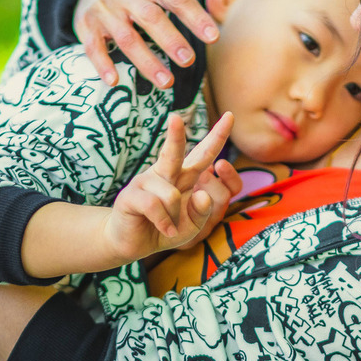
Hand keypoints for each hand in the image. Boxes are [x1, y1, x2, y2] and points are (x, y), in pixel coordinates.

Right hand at [74, 0, 221, 88]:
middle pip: (151, 17)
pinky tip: (114, 81)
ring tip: (167, 82)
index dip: (195, 17)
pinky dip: (103, 64)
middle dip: (171, 40)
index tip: (214, 37)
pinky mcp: (87, 25)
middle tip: (190, 62)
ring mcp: (104, 9)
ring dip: (146, 61)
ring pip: (126, 37)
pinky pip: (93, 47)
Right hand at [103, 112, 241, 263]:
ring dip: (174, 217)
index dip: (217, 136)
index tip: (230, 116)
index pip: (203, 154)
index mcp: (184, 175)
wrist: (135, 244)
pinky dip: (164, 223)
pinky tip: (164, 230)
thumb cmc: (166, 229)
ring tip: (167, 225)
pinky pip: (155, 206)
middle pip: (174, 152)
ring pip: (170, 195)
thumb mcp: (193, 226)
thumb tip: (202, 195)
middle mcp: (165, 173)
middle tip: (175, 117)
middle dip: (175, 135)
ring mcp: (146, 181)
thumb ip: (202, 212)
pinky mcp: (130, 195)